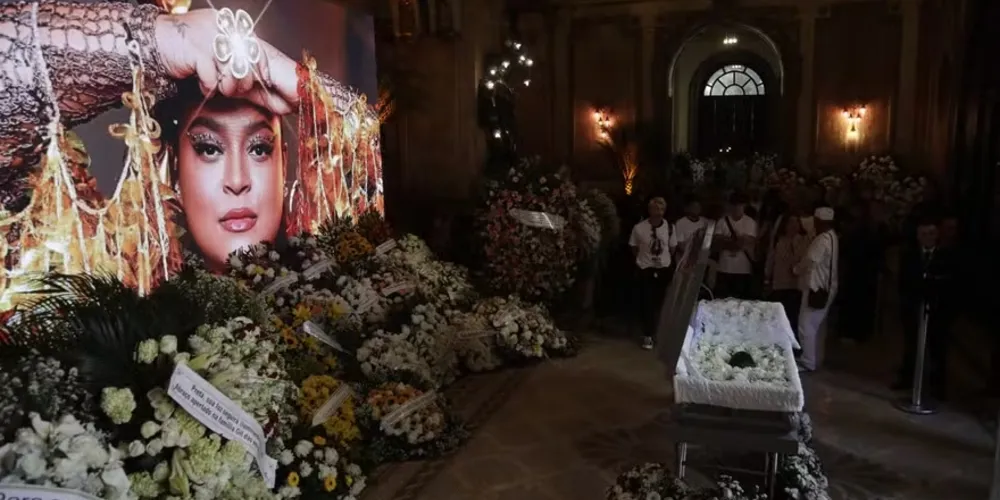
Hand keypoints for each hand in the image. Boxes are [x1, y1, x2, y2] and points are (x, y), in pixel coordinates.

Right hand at [154, 9, 298, 114]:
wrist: (151, 41)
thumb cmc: (184, 48)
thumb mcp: (213, 48)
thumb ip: (234, 56)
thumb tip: (258, 76)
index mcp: (228, 25)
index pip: (257, 48)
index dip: (261, 67)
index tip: (264, 81)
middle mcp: (222, 28)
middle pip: (248, 63)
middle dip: (243, 82)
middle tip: (231, 88)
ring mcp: (210, 37)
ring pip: (233, 72)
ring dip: (226, 86)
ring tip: (216, 87)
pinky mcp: (196, 50)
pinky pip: (213, 78)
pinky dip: (208, 86)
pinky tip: (200, 83)